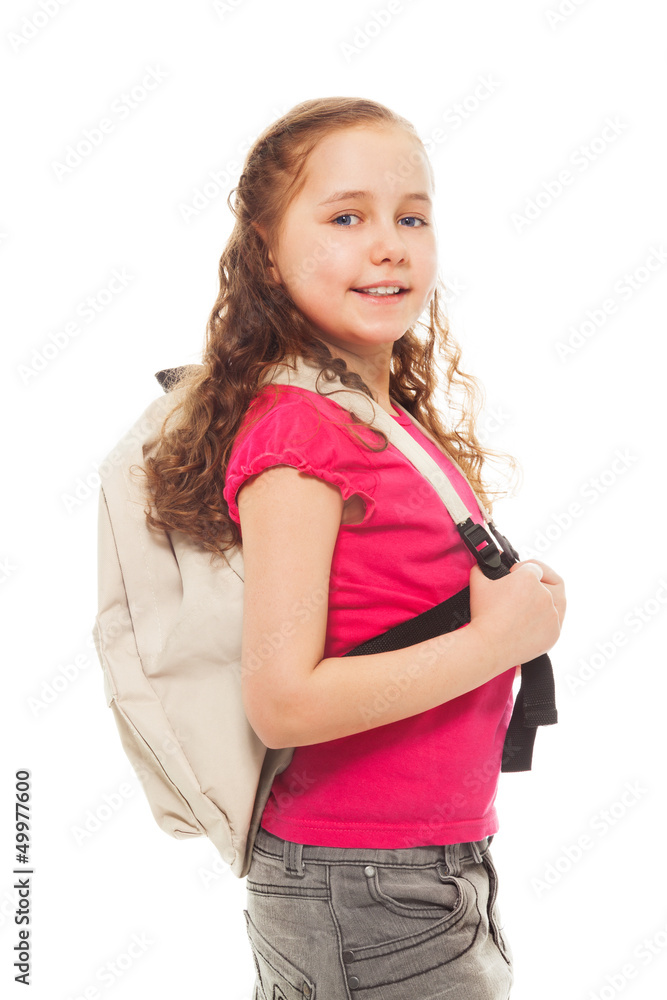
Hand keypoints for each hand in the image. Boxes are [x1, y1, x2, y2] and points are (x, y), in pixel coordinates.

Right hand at [467, 558, 564, 672]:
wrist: (488, 646)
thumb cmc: (483, 615)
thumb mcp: (478, 583)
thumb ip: (484, 567)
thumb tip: (486, 562)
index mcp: (529, 578)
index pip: (533, 567)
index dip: (522, 569)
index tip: (513, 575)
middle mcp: (545, 594)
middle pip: (552, 581)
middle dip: (542, 580)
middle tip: (530, 585)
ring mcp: (552, 615)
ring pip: (559, 601)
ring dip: (548, 599)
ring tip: (534, 603)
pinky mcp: (554, 632)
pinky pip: (555, 622)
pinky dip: (546, 620)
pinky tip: (532, 622)